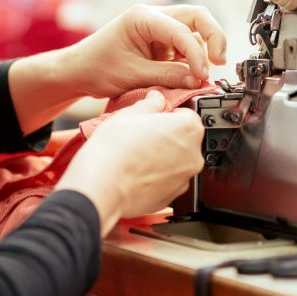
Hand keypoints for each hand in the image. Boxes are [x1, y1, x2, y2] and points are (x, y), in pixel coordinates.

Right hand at [55, 90, 204, 234]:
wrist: (103, 186)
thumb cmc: (115, 150)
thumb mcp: (129, 115)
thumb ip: (149, 104)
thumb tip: (156, 99)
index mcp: (188, 128)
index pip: (187, 114)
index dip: (168, 114)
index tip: (154, 118)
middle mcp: (193, 155)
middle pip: (184, 139)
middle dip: (167, 137)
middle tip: (142, 137)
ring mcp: (184, 179)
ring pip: (176, 162)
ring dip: (162, 157)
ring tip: (137, 156)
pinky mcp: (173, 196)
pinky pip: (168, 181)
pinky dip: (157, 176)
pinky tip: (137, 172)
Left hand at [63, 4, 226, 97]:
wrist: (78, 71)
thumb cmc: (96, 67)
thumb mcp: (133, 75)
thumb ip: (168, 76)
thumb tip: (197, 79)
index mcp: (143, 17)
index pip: (182, 31)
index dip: (197, 54)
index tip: (202, 75)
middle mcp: (153, 16)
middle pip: (197, 17)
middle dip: (213, 37)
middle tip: (219, 63)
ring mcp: (158, 28)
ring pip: (195, 31)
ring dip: (202, 51)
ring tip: (200, 75)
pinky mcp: (160, 42)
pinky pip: (185, 46)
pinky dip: (193, 59)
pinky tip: (190, 74)